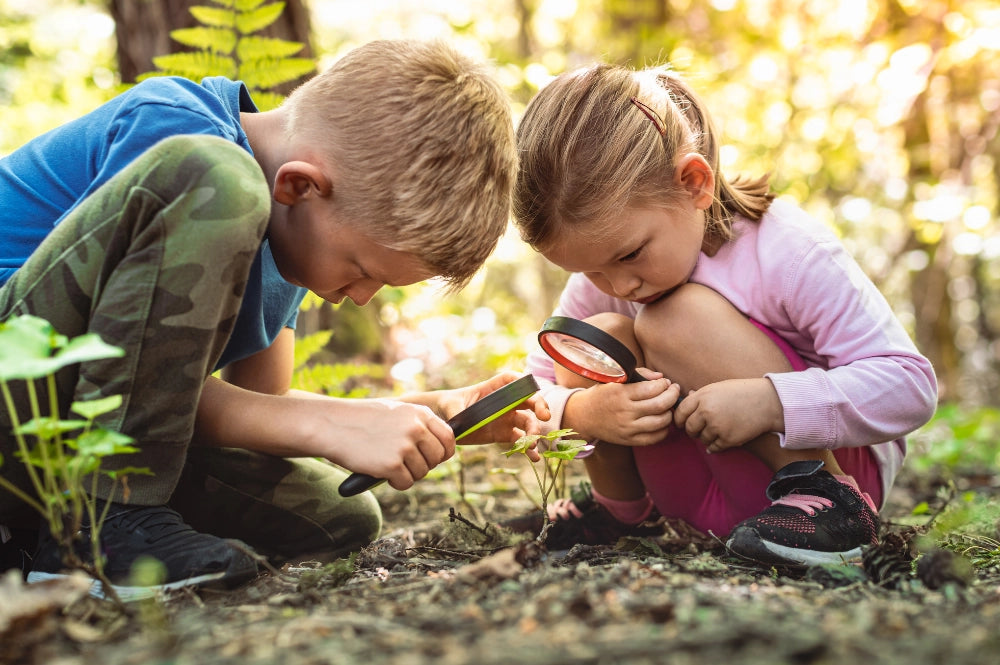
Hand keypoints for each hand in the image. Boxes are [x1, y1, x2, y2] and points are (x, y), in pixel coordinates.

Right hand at [315, 398, 456, 490]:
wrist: (332, 425)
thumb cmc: (361, 418)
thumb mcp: (396, 411)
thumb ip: (418, 423)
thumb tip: (440, 444)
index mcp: (420, 413)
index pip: (448, 437)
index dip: (443, 451)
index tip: (433, 458)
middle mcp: (416, 429)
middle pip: (437, 458)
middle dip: (425, 465)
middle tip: (407, 464)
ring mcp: (404, 447)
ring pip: (422, 472)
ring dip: (408, 474)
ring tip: (390, 465)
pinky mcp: (391, 465)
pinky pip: (406, 483)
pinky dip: (396, 482)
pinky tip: (383, 473)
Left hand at [433, 371, 550, 460]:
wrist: (446, 421)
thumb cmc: (449, 405)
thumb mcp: (450, 406)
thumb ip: (455, 409)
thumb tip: (457, 417)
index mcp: (493, 388)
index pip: (512, 380)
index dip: (524, 382)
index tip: (533, 389)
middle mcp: (505, 402)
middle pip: (528, 400)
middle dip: (539, 406)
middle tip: (544, 417)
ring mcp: (507, 418)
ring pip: (527, 422)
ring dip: (534, 431)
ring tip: (533, 444)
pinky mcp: (505, 434)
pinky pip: (520, 441)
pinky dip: (528, 449)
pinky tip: (534, 458)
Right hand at [562, 371, 680, 445]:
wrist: (584, 416)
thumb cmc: (603, 394)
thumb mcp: (616, 379)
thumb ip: (640, 374)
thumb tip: (661, 378)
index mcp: (621, 393)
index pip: (653, 388)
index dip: (665, 384)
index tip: (666, 382)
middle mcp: (625, 412)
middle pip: (661, 405)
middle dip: (673, 395)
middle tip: (674, 391)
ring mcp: (627, 428)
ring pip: (661, 422)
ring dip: (670, 412)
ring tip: (667, 406)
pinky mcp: (629, 440)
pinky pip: (655, 438)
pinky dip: (664, 429)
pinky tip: (662, 420)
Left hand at [673, 378, 783, 452]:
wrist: (767, 402)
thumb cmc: (742, 393)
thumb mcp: (718, 388)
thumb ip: (701, 395)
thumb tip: (686, 397)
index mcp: (702, 396)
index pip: (680, 412)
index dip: (678, 419)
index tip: (681, 423)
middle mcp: (707, 412)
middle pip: (689, 428)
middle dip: (692, 430)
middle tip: (697, 430)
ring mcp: (717, 426)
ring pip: (701, 439)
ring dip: (706, 438)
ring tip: (716, 431)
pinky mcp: (728, 439)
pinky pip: (713, 447)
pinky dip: (715, 446)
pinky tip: (721, 439)